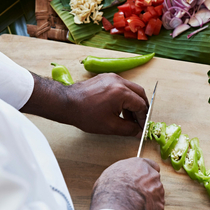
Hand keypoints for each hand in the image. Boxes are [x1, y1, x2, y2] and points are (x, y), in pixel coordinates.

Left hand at [21, 73, 148, 136]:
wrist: (66, 104)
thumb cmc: (85, 114)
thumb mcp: (110, 126)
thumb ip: (128, 129)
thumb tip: (138, 131)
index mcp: (122, 92)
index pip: (141, 105)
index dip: (143, 118)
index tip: (142, 127)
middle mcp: (119, 81)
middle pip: (139, 93)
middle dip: (141, 108)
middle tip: (139, 121)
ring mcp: (112, 77)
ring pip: (131, 88)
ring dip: (133, 102)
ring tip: (128, 117)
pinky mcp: (105, 78)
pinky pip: (121, 86)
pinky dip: (124, 96)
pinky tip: (119, 108)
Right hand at [89, 157, 164, 209]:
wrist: (118, 209)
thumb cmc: (110, 191)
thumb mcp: (109, 176)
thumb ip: (120, 176)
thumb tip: (116, 181)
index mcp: (140, 165)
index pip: (150, 165)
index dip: (145, 174)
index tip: (141, 180)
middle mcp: (152, 175)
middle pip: (153, 181)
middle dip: (146, 189)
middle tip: (133, 197)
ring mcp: (158, 190)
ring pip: (155, 196)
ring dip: (147, 202)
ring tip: (132, 209)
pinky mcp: (160, 206)